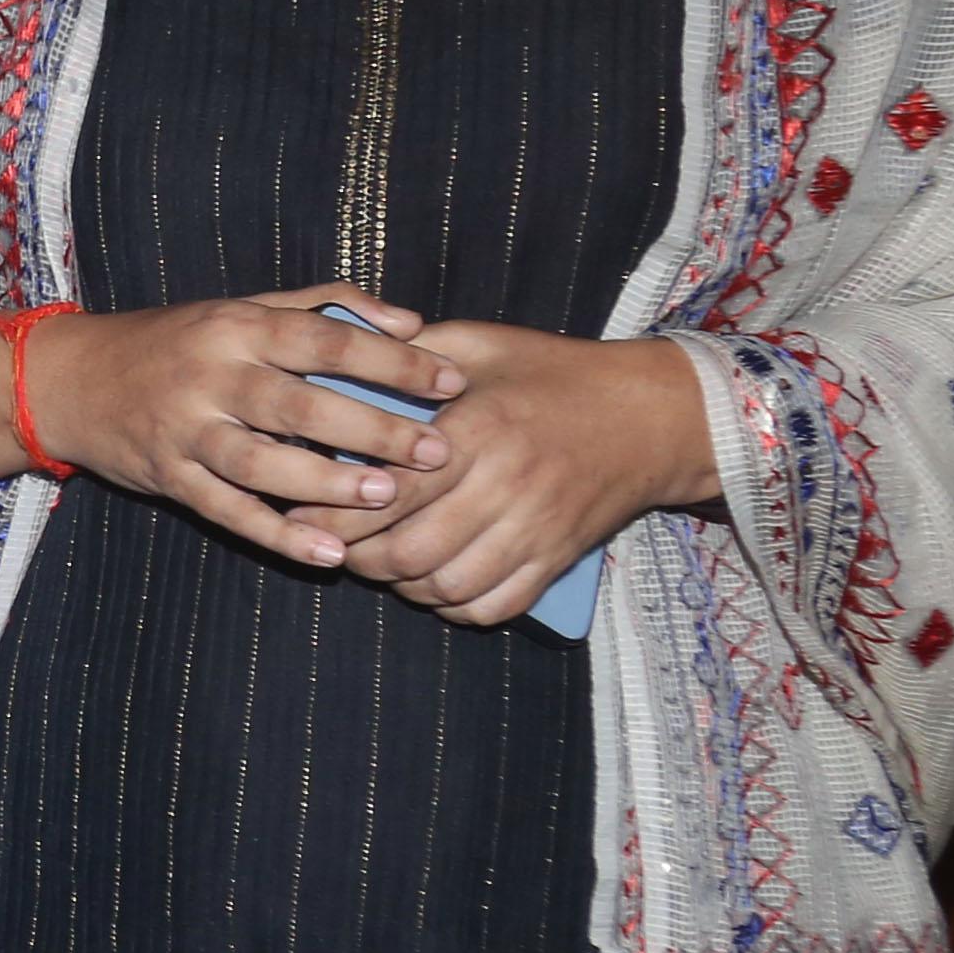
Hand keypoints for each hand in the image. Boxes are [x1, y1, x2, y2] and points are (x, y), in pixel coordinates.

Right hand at [35, 286, 462, 564]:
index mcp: (238, 326)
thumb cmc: (175, 341)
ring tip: (386, 497)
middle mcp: (211, 375)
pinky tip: (327, 555)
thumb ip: (328, 306)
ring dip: (327, 482)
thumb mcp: (243, 307)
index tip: (452, 381)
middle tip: (435, 452)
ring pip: (262, 462)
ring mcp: (185, 430)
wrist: (72, 379)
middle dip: (374, 429)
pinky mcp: (167, 477)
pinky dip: (277, 536)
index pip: (328, 339)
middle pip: (300, 404)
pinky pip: (227, 511)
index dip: (393, 360)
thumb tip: (412, 320)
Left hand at [332, 321, 715, 627]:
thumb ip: (411, 355)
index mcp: (479, 431)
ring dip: (399, 585)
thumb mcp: (482, 345)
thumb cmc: (555, 373)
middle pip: (410, 551)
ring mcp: (535, 530)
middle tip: (331, 545)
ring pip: (446, 586)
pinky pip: (494, 607)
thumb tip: (340, 356)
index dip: (335, 512)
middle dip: (357, 557)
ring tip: (374, 563)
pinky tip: (429, 585)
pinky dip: (452, 607)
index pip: (390, 490)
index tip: (299, 514)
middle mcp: (506, 488)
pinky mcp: (557, 559)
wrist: (654, 415)